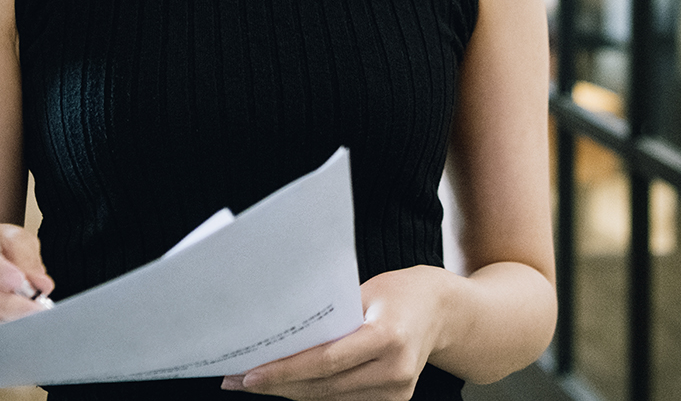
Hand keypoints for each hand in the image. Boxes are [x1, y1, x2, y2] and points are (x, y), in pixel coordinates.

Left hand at [221, 267, 450, 399]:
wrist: (443, 310)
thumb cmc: (398, 291)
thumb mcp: (365, 291)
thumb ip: (331, 314)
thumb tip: (282, 329)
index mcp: (387, 337)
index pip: (324, 362)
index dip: (284, 371)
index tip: (250, 374)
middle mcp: (394, 371)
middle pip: (323, 387)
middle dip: (278, 385)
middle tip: (237, 379)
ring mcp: (397, 393)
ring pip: (330, 399)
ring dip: (291, 392)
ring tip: (255, 382)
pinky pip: (344, 400)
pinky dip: (315, 393)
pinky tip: (289, 384)